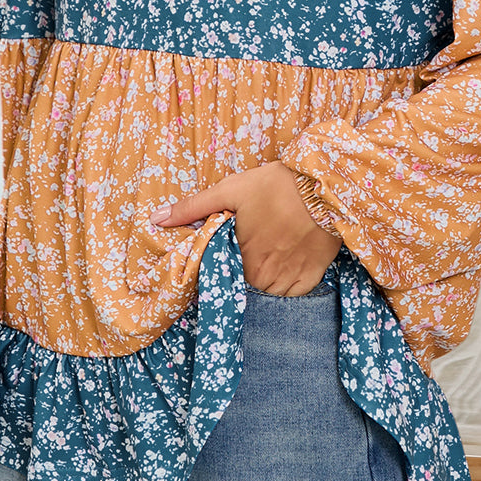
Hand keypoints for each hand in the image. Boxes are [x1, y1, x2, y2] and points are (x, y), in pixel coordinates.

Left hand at [150, 162, 341, 295]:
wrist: (323, 186)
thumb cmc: (275, 186)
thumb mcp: (230, 189)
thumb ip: (193, 207)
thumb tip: (157, 219)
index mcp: (240, 254)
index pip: (222, 273)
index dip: (226, 261)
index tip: (233, 249)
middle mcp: (262, 272)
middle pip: (245, 283)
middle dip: (246, 268)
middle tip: (255, 244)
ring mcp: (288, 277)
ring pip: (268, 292)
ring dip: (265, 278)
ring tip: (271, 252)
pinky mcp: (311, 277)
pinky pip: (293, 295)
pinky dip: (289, 285)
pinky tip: (288, 263)